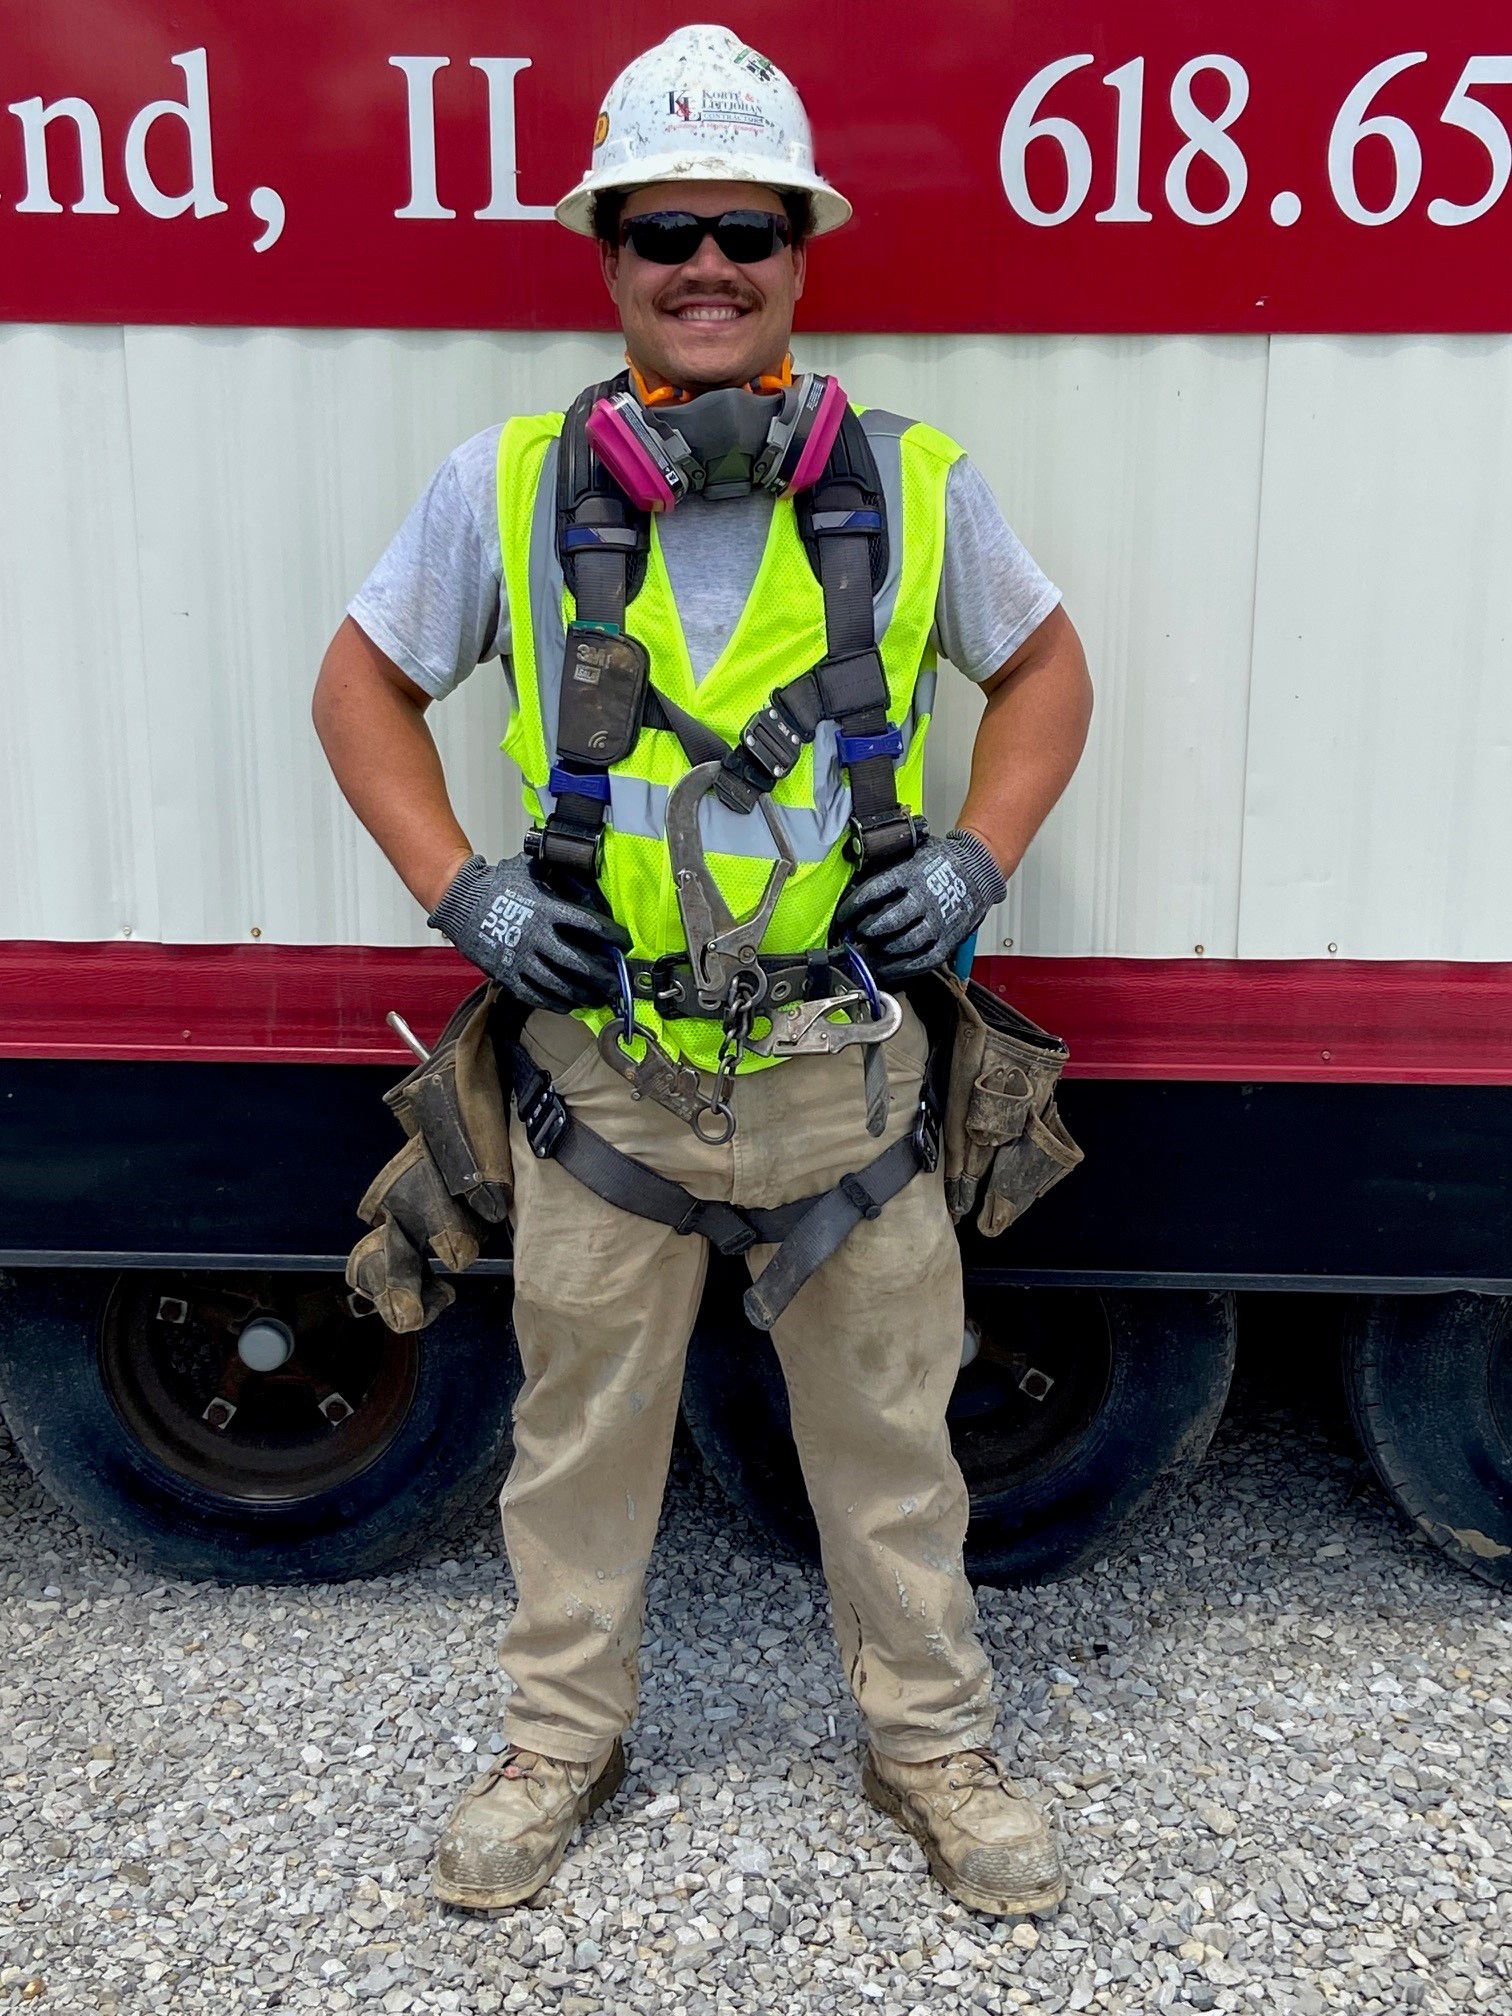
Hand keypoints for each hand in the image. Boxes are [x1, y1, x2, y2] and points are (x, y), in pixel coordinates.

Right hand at [428, 853, 628, 1011]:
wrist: (460, 902)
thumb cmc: (495, 883)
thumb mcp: (528, 868)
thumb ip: (555, 869)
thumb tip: (577, 861)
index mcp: (547, 909)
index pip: (589, 925)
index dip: (611, 935)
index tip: (623, 942)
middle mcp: (537, 937)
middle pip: (579, 962)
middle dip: (603, 975)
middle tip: (617, 982)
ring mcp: (521, 958)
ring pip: (560, 984)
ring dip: (583, 994)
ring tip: (598, 998)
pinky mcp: (507, 974)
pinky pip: (535, 994)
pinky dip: (555, 1002)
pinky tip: (569, 1005)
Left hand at [832, 829, 1006, 982]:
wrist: (979, 869)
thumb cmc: (942, 860)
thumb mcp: (914, 849)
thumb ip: (888, 862)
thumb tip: (855, 873)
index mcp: (912, 873)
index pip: (873, 892)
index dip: (852, 907)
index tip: (842, 917)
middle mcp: (924, 898)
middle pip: (887, 922)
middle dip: (865, 931)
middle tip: (855, 935)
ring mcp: (938, 922)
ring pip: (903, 944)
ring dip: (879, 952)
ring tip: (865, 953)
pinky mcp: (947, 940)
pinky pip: (922, 961)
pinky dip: (901, 969)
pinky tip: (886, 969)